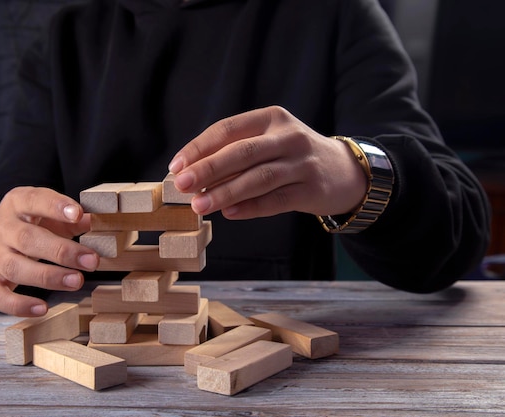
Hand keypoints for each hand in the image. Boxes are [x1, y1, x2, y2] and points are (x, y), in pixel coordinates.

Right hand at [0, 186, 96, 316]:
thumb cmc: (28, 225)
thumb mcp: (47, 214)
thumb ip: (72, 219)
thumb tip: (98, 221)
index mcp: (17, 204)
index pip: (34, 200)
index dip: (55, 206)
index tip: (78, 214)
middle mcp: (1, 229)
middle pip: (28, 239)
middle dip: (62, 251)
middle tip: (92, 261)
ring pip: (15, 268)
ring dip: (48, 277)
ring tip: (76, 281)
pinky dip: (19, 305)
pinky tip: (42, 308)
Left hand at [167, 106, 367, 218]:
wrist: (343, 171)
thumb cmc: (291, 156)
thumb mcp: (268, 141)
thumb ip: (234, 153)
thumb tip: (191, 174)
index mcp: (271, 118)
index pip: (228, 129)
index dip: (199, 147)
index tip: (176, 166)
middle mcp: (288, 136)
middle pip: (242, 152)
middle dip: (208, 169)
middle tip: (182, 185)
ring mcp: (302, 163)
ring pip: (258, 178)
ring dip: (225, 192)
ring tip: (200, 206)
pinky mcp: (312, 189)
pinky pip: (276, 200)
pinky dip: (251, 208)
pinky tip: (229, 213)